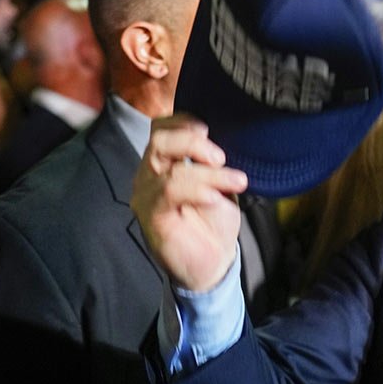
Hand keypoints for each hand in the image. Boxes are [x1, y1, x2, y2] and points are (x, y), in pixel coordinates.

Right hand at [131, 115, 247, 291]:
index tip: (210, 131)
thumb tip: (224, 137)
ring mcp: (146, 195)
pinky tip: (215, 198)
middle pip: (159, 140)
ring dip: (208, 174)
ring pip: (168, 170)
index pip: (161, 128)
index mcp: (164, 161)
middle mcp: (149, 174)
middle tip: (221, 158)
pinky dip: (196, 190)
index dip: (184, 122)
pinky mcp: (151, 217)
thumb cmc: (213, 220)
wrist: (212, 261)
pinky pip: (168, 194)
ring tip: (236, 182)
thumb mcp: (218, 181)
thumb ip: (212, 160)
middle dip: (194, 143)